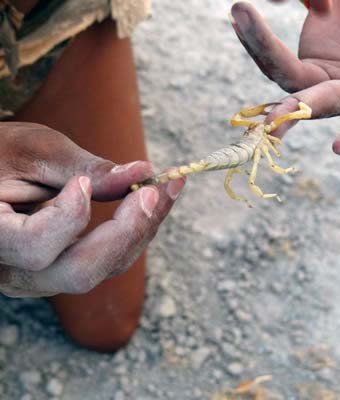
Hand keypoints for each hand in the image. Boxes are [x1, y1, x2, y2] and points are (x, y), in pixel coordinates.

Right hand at [0, 123, 184, 296]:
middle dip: (126, 232)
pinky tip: (157, 198)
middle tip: (154, 190)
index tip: (84, 183)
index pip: (34, 247)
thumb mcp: (35, 150)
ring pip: (102, 269)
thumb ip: (84, 166)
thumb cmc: (3, 154)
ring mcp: (41, 278)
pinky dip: (136, 229)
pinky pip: (108, 259)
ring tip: (168, 186)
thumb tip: (142, 172)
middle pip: (79, 273)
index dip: (67, 219)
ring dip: (141, 229)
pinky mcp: (66, 270)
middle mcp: (13, 271)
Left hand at [230, 0, 339, 153]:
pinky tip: (241, 15)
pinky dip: (259, 40)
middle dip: (298, 115)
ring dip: (266, 57)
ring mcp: (329, 81)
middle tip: (269, 125)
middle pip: (327, 107)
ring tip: (243, 17)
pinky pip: (277, 61)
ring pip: (292, 86)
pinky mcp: (306, 65)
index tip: (339, 146)